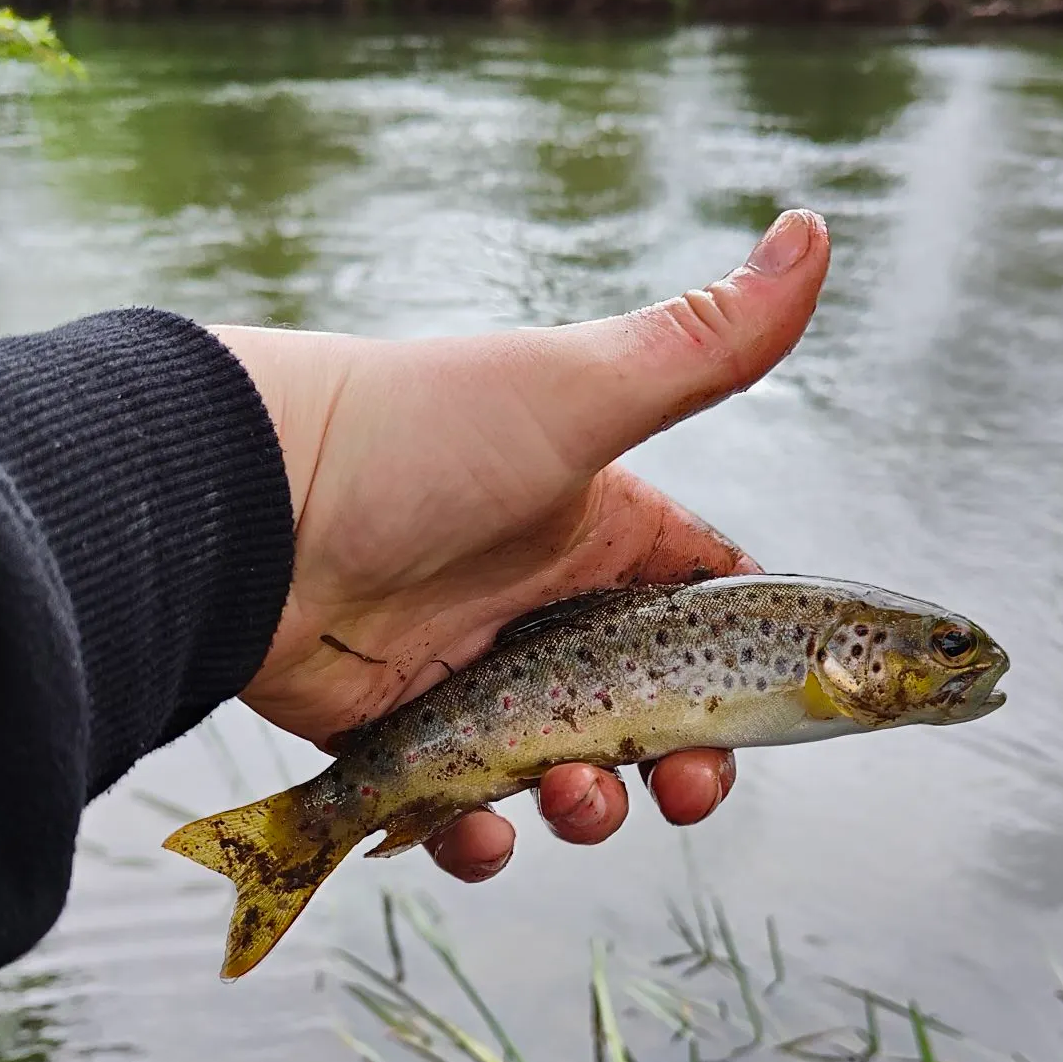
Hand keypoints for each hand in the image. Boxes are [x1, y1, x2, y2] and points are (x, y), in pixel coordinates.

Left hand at [212, 209, 829, 879]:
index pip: (703, 600)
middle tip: (677, 789)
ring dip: (588, 804)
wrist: (246, 506)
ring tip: (570, 801)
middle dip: (679, 758)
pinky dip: (478, 834)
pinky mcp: (400, 728)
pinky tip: (480, 832)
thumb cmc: (418, 436)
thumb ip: (706, 342)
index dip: (743, 664)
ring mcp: (471, 667)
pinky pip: (459, 805)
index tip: (769, 714)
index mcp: (600, 526)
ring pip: (562, 765)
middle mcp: (541, 599)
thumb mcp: (579, 392)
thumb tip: (816, 227)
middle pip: (645, 705)